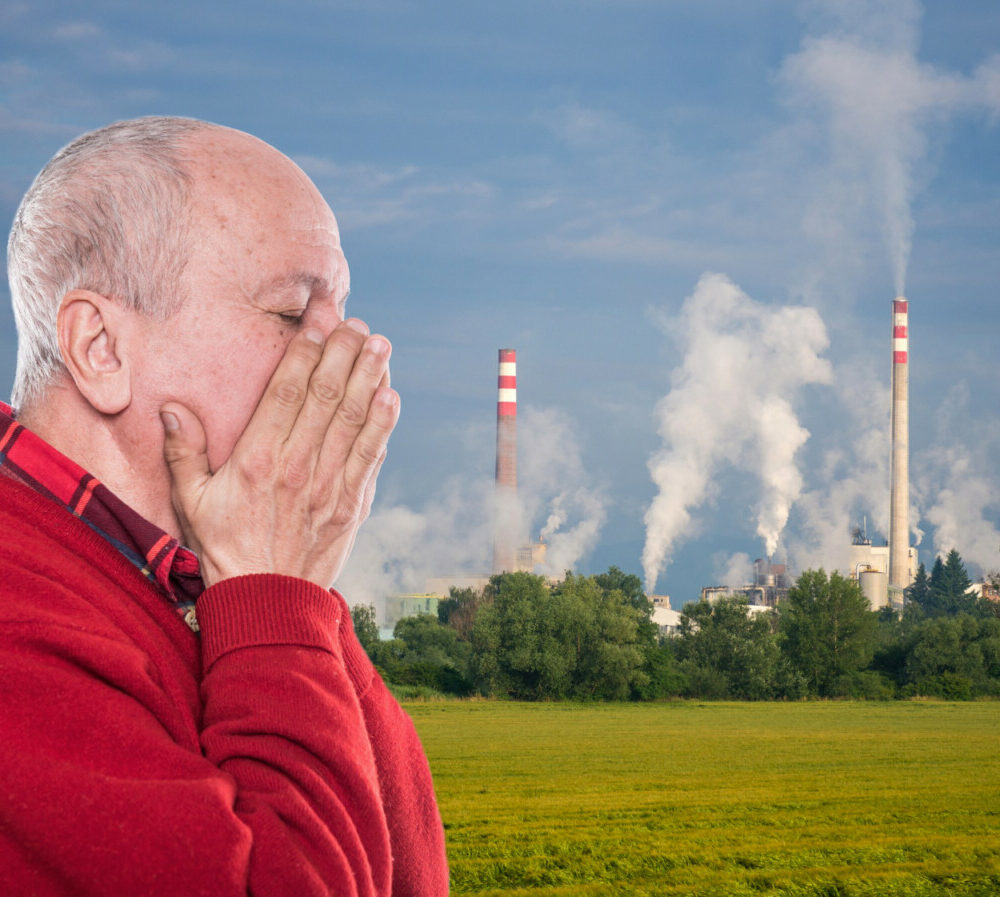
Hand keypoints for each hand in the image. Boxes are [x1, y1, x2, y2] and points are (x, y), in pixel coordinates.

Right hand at [159, 319, 399, 589]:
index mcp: (257, 460)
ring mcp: (329, 486)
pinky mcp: (352, 505)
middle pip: (327, 397)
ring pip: (354, 421)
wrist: (267, 601)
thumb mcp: (191, 502)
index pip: (286, 391)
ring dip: (371, 379)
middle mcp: (297, 467)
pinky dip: (383, 425)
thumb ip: (182, 453)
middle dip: (344, 353)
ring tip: (381, 346)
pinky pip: (370, 456)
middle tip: (358, 323)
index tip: (319, 321)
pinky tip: (391, 397)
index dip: (306, 351)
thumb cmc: (225, 548)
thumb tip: (171, 407)